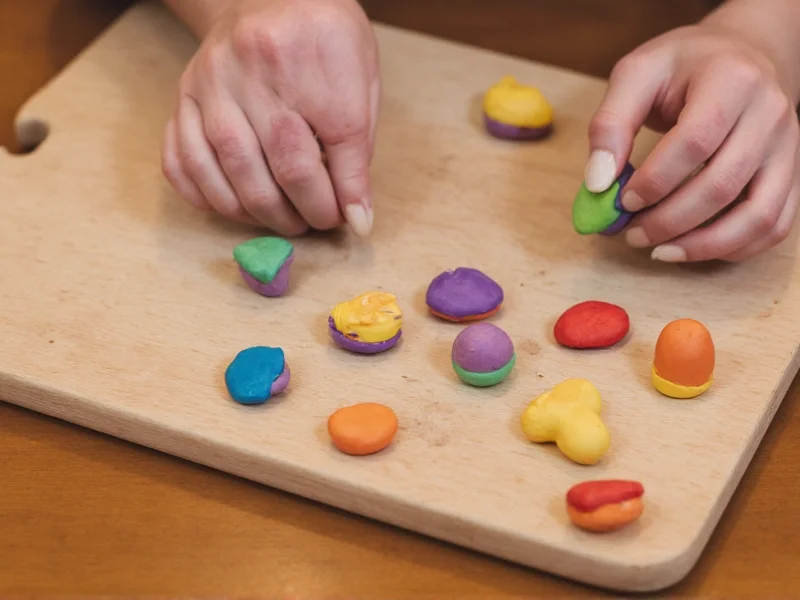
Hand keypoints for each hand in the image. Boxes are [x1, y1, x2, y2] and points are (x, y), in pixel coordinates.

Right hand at [161, 0, 379, 236]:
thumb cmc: (323, 40)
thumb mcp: (360, 78)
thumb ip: (358, 147)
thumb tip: (357, 215)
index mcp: (313, 56)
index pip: (335, 143)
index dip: (342, 196)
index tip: (348, 219)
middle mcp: (255, 67)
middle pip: (280, 165)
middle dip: (303, 211)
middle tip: (315, 222)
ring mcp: (211, 81)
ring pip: (228, 170)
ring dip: (258, 213)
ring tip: (282, 220)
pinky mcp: (183, 95)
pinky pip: (180, 160)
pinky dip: (205, 196)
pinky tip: (232, 205)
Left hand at [584, 23, 799, 261]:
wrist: (742, 54)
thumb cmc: (682, 67)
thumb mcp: (636, 75)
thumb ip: (610, 125)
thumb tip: (597, 183)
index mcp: (730, 79)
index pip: (695, 141)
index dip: (655, 181)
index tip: (622, 201)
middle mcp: (770, 113)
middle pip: (722, 185)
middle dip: (670, 221)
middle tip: (631, 234)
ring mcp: (788, 147)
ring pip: (756, 215)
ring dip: (703, 246)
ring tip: (659, 250)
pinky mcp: (791, 174)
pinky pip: (773, 225)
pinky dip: (733, 248)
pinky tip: (693, 249)